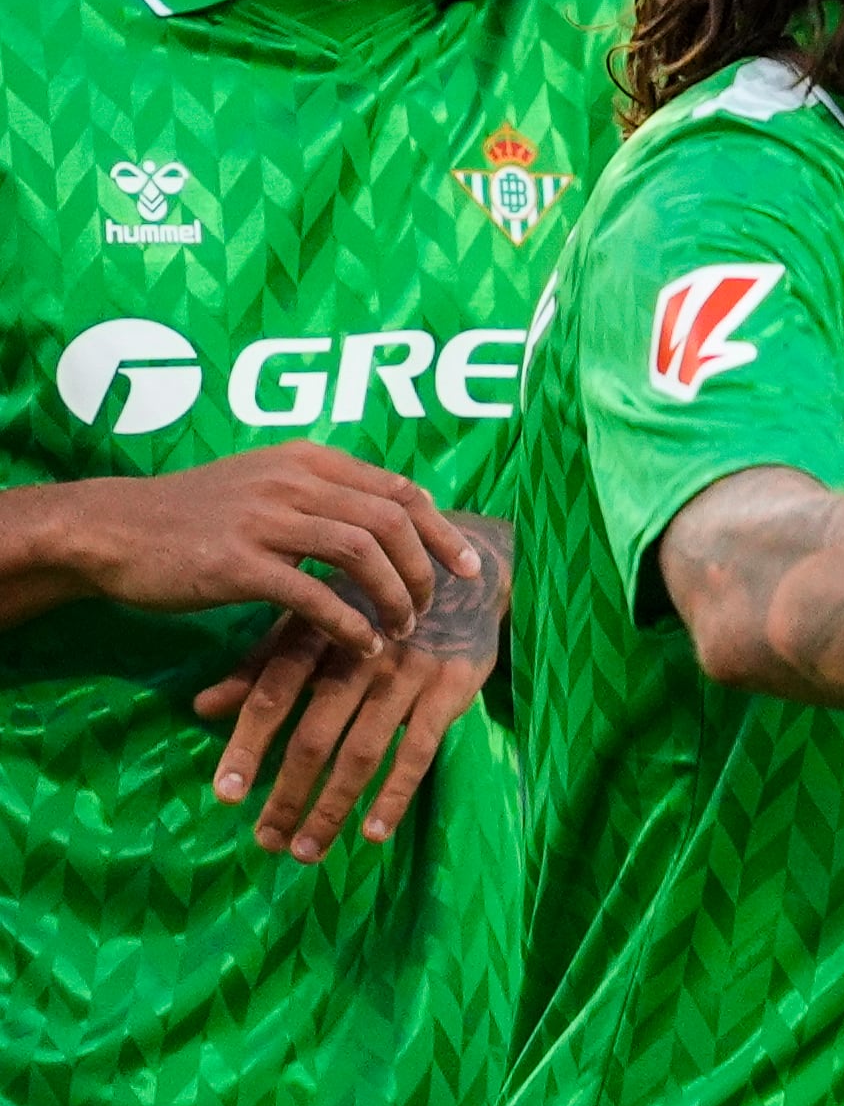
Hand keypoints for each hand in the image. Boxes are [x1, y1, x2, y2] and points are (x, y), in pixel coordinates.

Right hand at [26, 444, 480, 655]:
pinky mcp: (236, 562)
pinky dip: (350, 623)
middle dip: (425, 568)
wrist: (111, 528)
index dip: (442, 530)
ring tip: (401, 628)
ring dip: (393, 595)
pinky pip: (313, 594)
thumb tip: (389, 523)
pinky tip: (363, 645)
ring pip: (360, 552)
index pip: (399, 489)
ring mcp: (263, 519)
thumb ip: (322, 497)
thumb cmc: (192, 514)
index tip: (468, 567)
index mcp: (307, 461)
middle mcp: (292, 480)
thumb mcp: (264, 486)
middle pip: (390, 519)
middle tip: (432, 607)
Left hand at [196, 516, 511, 858]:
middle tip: (266, 841)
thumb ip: (260, 667)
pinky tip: (373, 833)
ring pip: (362, 751)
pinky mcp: (450, 688)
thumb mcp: (312, 622)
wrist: (461, 575)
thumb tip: (200, 707)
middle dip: (287, 793)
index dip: (247, 745)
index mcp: (317, 636)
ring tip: (306, 850)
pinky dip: (395, 795)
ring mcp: (406, 673)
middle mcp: (358, 655)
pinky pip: (419, 750)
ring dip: (331, 806)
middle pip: (314, 735)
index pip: (272, 695)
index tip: (225, 796)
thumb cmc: (370, 605)